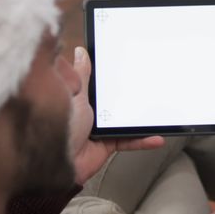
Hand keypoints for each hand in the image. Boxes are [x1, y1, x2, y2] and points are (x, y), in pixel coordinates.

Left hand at [68, 47, 163, 184]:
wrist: (57, 160)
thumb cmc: (59, 126)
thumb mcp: (74, 93)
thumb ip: (81, 74)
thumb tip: (81, 53)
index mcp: (81, 98)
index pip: (99, 84)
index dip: (111, 77)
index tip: (129, 69)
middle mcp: (90, 113)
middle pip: (114, 102)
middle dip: (130, 97)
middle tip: (149, 87)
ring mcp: (99, 130)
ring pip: (125, 122)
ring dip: (141, 120)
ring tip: (157, 112)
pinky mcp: (107, 145)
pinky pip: (128, 141)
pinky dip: (142, 140)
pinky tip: (155, 137)